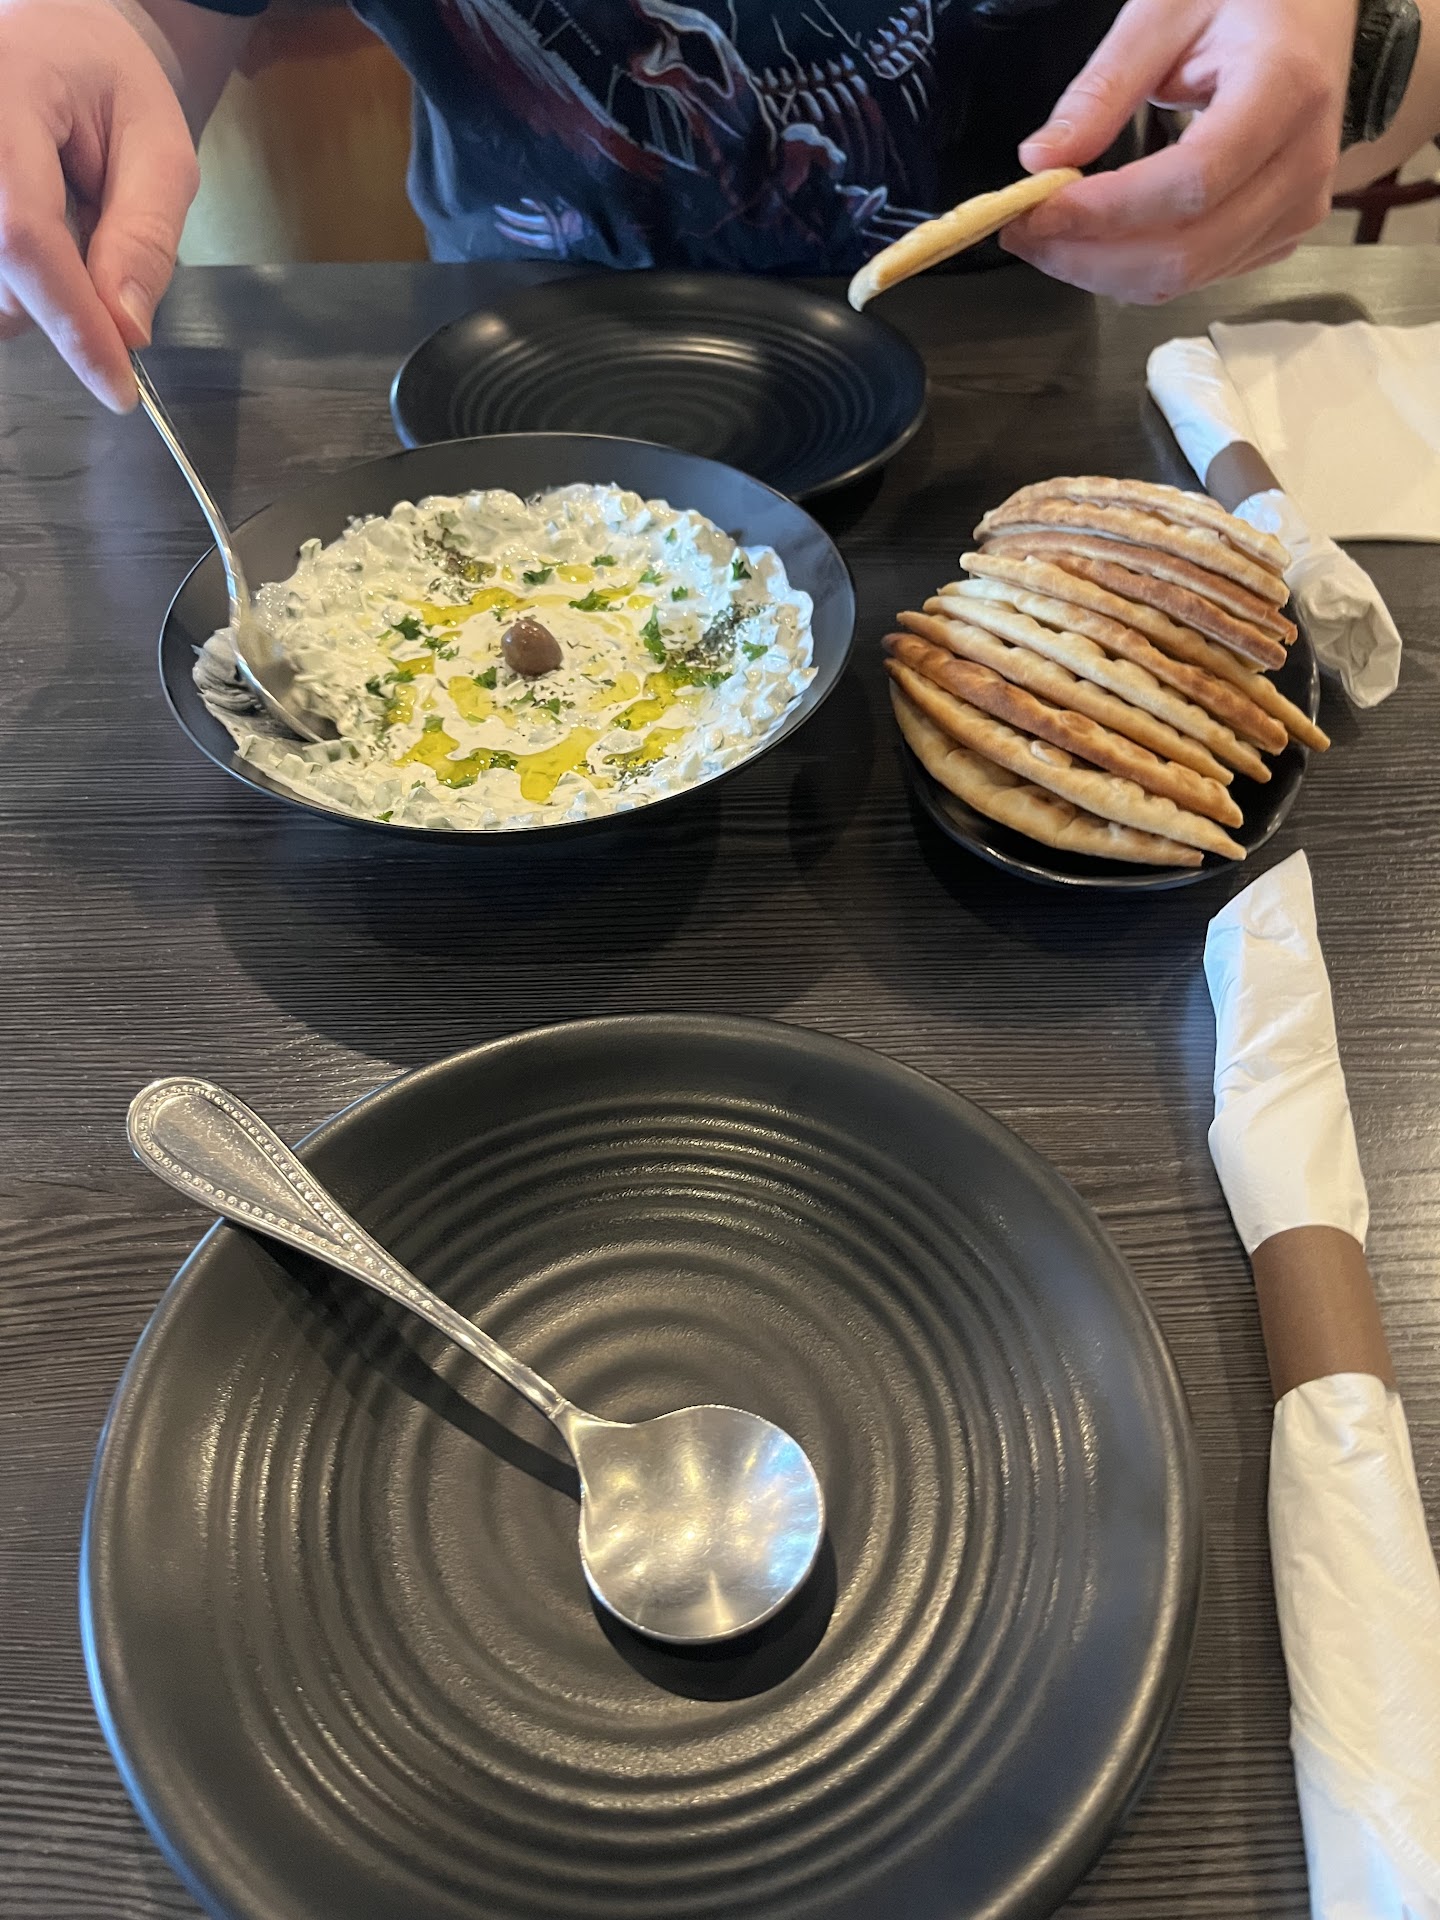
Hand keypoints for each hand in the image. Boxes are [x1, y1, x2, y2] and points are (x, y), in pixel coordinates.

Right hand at [0, 0, 199, 410]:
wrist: (50, 33)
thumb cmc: (107, 80)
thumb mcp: (159, 148)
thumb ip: (145, 236)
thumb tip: (127, 329)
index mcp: (2, 100)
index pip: (25, 235)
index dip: (73, 323)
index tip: (118, 387)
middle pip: (2, 278)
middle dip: (68, 301)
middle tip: (100, 232)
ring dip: (41, 289)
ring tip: (64, 214)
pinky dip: (20, 282)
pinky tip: (39, 235)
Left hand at [1000, 0, 1356, 302]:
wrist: (1315, 7)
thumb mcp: (1164, 12)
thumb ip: (1102, 88)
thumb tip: (1040, 160)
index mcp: (1285, 89)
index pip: (1189, 184)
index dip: (1104, 213)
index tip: (1036, 210)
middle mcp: (1303, 162)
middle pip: (1186, 253)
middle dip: (1089, 258)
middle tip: (1024, 234)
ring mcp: (1300, 207)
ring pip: (1188, 277)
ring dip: (1104, 271)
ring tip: (1050, 236)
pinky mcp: (1283, 233)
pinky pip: (1201, 274)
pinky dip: (1137, 270)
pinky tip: (1100, 239)